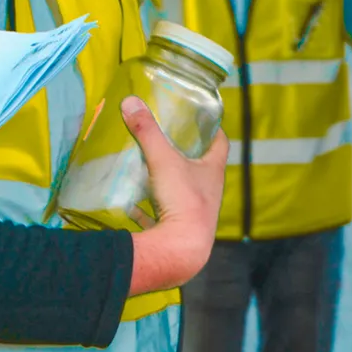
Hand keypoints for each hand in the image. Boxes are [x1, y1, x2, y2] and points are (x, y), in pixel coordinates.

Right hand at [123, 97, 227, 294]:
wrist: (181, 250)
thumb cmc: (182, 199)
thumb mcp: (163, 160)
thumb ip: (147, 131)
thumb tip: (130, 101)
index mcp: (213, 172)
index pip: (220, 145)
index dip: (214, 131)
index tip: (203, 121)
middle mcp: (210, 193)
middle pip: (203, 169)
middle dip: (188, 156)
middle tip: (170, 142)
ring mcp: (196, 214)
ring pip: (184, 194)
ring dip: (171, 184)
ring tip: (151, 171)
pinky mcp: (179, 233)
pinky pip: (163, 218)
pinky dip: (149, 211)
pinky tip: (132, 209)